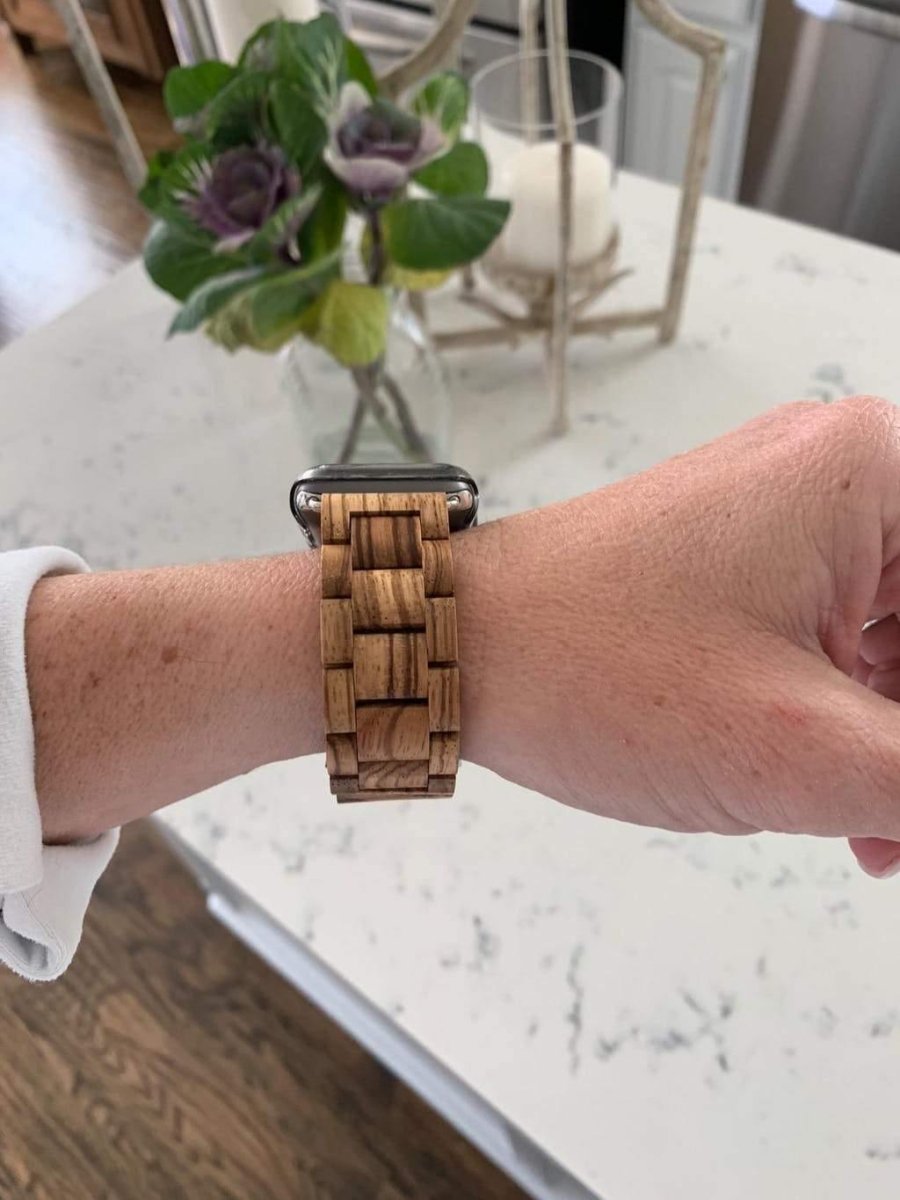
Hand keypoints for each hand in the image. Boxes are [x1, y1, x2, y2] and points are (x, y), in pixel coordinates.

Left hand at [456, 396, 899, 875]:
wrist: (459, 651)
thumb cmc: (588, 666)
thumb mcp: (809, 752)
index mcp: (877, 471)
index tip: (897, 774)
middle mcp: (838, 473)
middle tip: (890, 816)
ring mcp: (789, 514)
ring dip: (899, 739)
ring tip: (878, 834)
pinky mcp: (749, 556)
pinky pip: (846, 634)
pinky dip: (858, 717)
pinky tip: (850, 802)